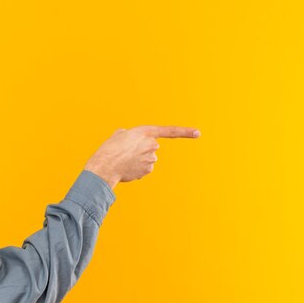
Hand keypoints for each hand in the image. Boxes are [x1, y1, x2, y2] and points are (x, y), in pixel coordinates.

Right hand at [84, 125, 200, 189]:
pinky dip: (137, 170)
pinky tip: (127, 169)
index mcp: (145, 132)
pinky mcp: (148, 170)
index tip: (198, 133)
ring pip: (148, 160)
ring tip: (124, 161)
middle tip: (126, 152)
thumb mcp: (119, 135)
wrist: (105, 166)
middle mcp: (152, 145)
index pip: (170, 131)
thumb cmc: (109, 149)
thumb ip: (131, 135)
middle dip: (142, 150)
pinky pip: (144, 169)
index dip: (185, 132)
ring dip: (138, 160)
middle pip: (151, 148)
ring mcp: (151, 159)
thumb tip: (132, 144)